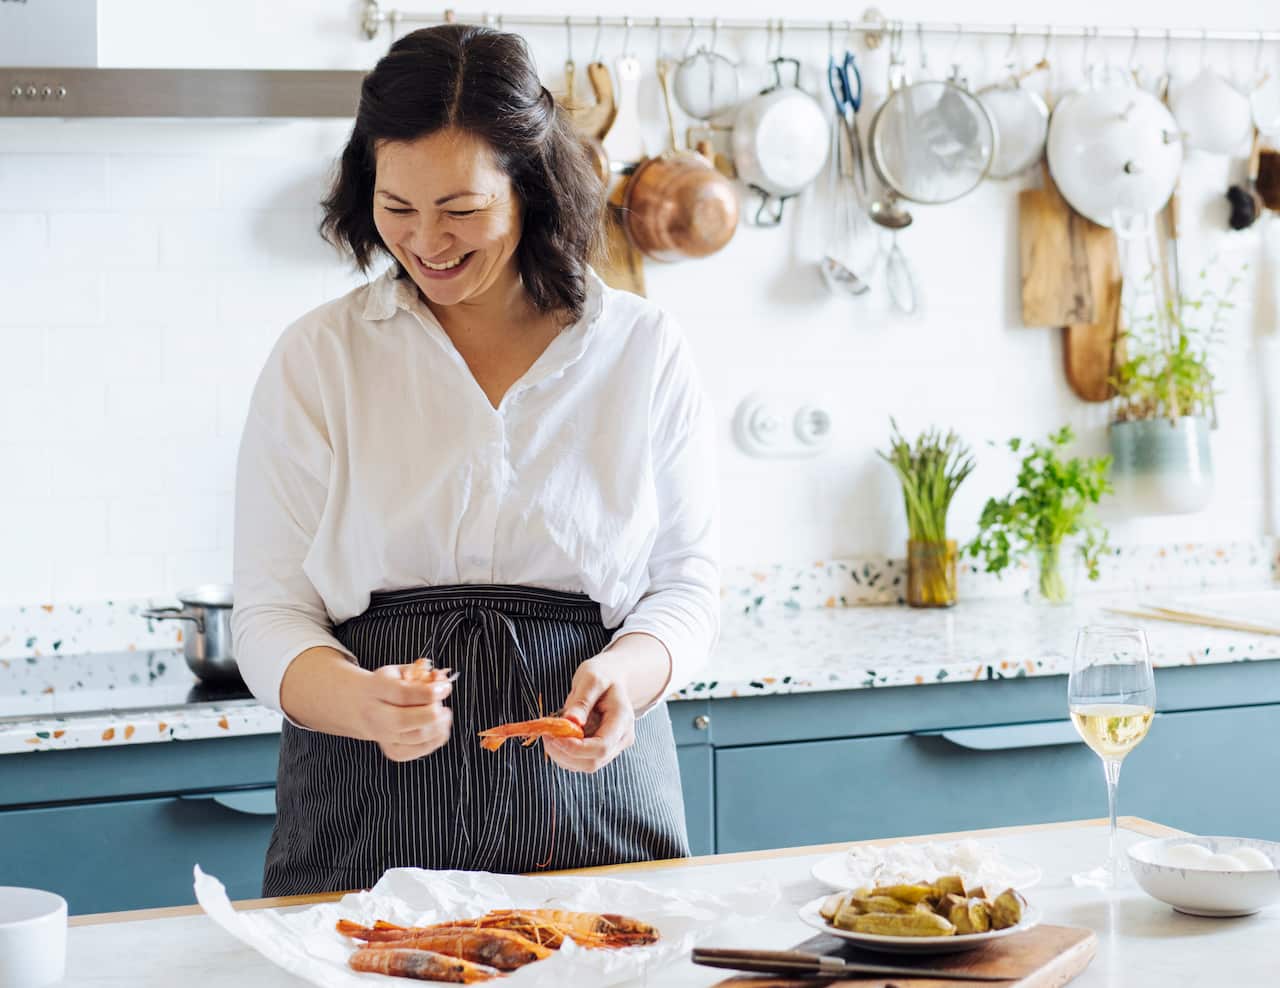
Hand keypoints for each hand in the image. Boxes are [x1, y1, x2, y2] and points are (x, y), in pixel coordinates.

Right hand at [355, 663, 453, 762]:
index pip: (402, 694)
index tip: (445, 688)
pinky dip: (436, 740)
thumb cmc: (385, 685)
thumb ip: (422, 672)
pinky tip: (440, 728)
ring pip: (415, 738)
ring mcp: (382, 736)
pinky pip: (417, 751)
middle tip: (443, 706)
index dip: (429, 692)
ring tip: (444, 714)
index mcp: (375, 689)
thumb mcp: (399, 671)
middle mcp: (375, 715)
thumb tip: (442, 680)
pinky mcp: (392, 750)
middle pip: (404, 720)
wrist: (360, 705)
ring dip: (438, 726)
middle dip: (432, 713)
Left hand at [543, 657, 634, 773]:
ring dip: (562, 756)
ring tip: (550, 734)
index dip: (576, 748)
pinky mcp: (601, 750)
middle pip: (593, 761)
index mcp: (622, 719)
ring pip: (585, 765)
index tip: (553, 738)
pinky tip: (557, 737)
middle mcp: (621, 738)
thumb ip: (582, 701)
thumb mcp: (591, 678)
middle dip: (565, 753)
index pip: (602, 746)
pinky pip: (582, 761)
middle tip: (546, 735)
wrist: (613, 679)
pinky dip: (565, 754)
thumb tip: (570, 722)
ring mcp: (613, 747)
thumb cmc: (603, 674)